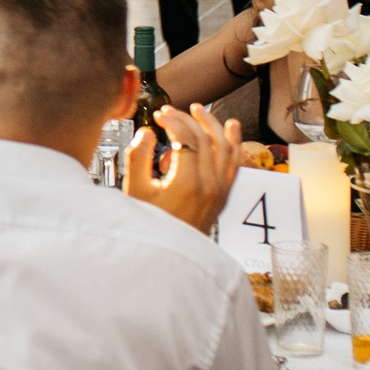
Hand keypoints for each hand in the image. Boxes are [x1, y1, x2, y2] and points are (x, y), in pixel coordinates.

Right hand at [125, 103, 242, 231]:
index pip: (186, 137)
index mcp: (188, 182)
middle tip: (171, 112)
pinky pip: (235, 163)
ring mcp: (220, 191)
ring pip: (225, 146)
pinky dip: (234, 143)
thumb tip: (146, 134)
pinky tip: (232, 129)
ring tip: (200, 110)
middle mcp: (210, 185)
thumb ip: (138, 158)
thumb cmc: (150, 228)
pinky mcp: (223, 196)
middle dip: (187, 119)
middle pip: (205, 138)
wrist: (169, 258)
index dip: (172, 120)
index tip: (158, 117)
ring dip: (213, 124)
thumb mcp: (135, 192)